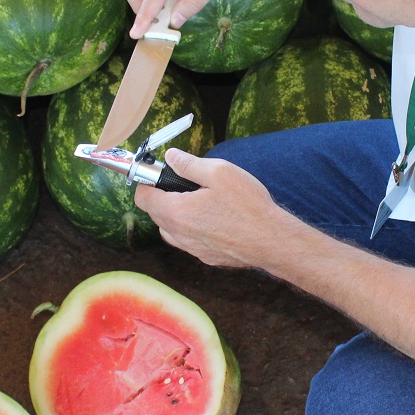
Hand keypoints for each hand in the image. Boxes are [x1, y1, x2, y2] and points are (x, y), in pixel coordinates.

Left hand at [133, 149, 290, 269]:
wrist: (271, 241)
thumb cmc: (248, 206)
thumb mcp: (219, 172)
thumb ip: (189, 164)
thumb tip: (170, 157)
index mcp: (177, 212)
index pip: (143, 198)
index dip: (147, 182)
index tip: (160, 174)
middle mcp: (179, 234)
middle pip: (154, 214)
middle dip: (162, 196)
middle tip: (184, 184)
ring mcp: (192, 249)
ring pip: (170, 230)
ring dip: (175, 215)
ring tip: (198, 201)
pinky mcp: (206, 256)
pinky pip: (188, 241)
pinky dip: (191, 229)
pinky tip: (212, 219)